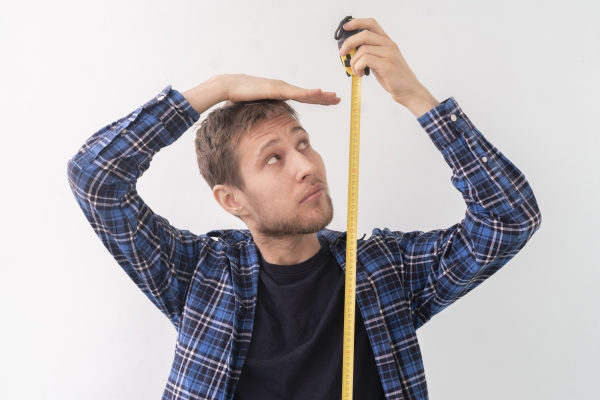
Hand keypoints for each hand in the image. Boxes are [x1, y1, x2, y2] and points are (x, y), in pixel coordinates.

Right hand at [223, 74, 340, 104]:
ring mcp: (281, 87)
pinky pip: (296, 93)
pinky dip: (309, 93)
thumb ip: (265, 114)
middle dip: (324, 97)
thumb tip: (267, 127)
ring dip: (321, 95)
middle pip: (308, 94)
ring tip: (334, 97)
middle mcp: (283, 88)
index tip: (328, 101)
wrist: (229, 87)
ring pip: (306, 93)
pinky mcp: (277, 89)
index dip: (316, 99)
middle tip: (338, 99)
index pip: (303, 97)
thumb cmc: (239, 98)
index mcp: (280, 93)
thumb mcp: (257, 109)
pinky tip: (320, 93)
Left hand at [338, 18, 433, 107]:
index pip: (372, 24)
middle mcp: (389, 45)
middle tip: (342, 53)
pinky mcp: (387, 65)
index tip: (346, 27)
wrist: (409, 91)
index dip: (357, 23)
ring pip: (362, 50)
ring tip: (356, 71)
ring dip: (354, 62)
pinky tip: (361, 74)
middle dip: (349, 43)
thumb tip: (352, 51)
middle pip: (364, 35)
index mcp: (387, 42)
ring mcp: (389, 54)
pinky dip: (358, 67)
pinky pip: (365, 60)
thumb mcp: (381, 61)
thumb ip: (370, 54)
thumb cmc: (394, 78)